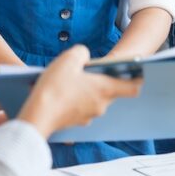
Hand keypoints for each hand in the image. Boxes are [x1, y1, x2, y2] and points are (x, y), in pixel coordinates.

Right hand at [18, 45, 142, 139]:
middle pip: (108, 90)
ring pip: (93, 99)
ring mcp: (88, 116)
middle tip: (87, 70)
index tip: (137, 72)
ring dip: (86, 90)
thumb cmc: (55, 87)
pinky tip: (60, 92)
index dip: (136, 78)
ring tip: (69, 80)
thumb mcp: (69, 58)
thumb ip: (82, 52)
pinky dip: (75, 100)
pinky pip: (80, 107)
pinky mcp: (75, 122)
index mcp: (105, 89)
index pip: (132, 87)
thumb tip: (84, 57)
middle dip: (101, 80)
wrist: (37, 116)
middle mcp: (101, 105)